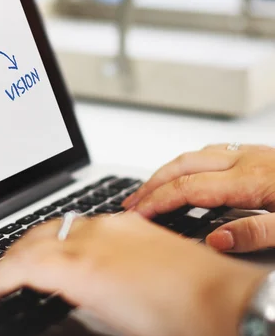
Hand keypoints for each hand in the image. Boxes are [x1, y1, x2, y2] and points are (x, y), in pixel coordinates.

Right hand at [0, 214, 265, 335]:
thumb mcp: (108, 320)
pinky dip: (58, 238)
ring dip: (28, 247)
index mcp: (82, 266)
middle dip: (2, 262)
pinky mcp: (129, 221)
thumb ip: (69, 298)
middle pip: (29, 241)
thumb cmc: (178, 322)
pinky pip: (79, 223)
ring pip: (52, 227)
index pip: (18, 266)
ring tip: (16, 267)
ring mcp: (111, 224)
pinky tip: (58, 251)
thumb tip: (47, 294)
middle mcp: (92, 236)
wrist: (227, 300)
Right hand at [123, 144, 274, 252]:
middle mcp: (247, 161)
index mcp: (251, 179)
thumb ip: (256, 234)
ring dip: (168, 171)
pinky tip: (189, 175)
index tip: (138, 214)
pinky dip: (190, 164)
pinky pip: (213, 153)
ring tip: (152, 189)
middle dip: (152, 184)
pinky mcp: (260, 155)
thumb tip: (216, 240)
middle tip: (132, 202)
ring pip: (196, 155)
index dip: (157, 200)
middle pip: (183, 165)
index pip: (188, 187)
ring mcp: (253, 154)